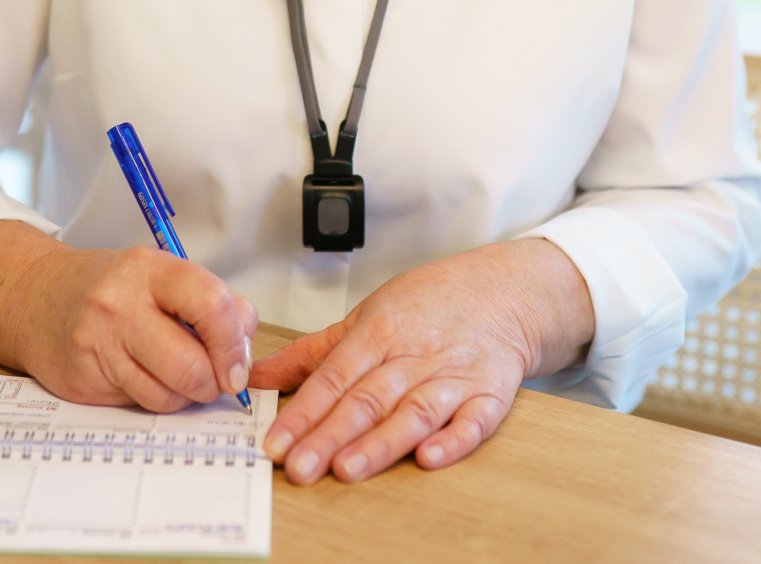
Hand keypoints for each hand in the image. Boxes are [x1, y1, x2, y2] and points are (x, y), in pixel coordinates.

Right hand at [0, 222, 259, 414]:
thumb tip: (244, 343)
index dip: (233, 342)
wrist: (35, 299)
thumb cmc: (111, 288)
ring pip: (167, 394)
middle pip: (190, 364)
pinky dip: (155, 399)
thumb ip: (208, 302)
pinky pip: (139, 405)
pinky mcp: (84, 379)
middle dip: (213, 382)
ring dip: (185, 396)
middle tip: (215, 379)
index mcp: (149, 269)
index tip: (238, 364)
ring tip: (178, 376)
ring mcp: (99, 343)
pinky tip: (145, 378)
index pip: (209, 303)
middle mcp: (120, 303)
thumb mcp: (160, 275)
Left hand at [250, 239, 592, 483]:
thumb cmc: (430, 304)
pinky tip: (429, 458)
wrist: (504, 291)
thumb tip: (256, 375)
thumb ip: (313, 352)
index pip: (333, 377)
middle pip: (367, 400)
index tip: (276, 443)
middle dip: (330, 436)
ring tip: (348, 468)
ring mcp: (453, 375)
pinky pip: (474, 420)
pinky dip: (453, 440)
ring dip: (381, 442)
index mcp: (379, 333)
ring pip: (413, 412)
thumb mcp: (367, 317)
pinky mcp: (490, 394)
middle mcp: (414, 355)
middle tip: (299, 467)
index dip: (303, 412)